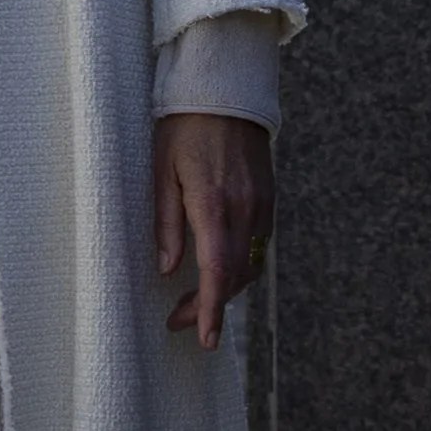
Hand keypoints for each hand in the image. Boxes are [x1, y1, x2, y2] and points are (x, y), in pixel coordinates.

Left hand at [151, 111, 273, 348]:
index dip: (210, 309)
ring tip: (194, 303)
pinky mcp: (269, 199)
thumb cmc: (184, 127)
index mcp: (215, 204)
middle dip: (211, 307)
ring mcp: (262, 205)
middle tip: (179, 322)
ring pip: (250, 265)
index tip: (206, 339)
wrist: (227, 91)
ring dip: (226, 290)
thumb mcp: (162, 171)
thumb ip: (167, 223)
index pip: (217, 271)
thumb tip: (167, 268)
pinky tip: (218, 271)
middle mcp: (246, 210)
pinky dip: (239, 267)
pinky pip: (258, 246)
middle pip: (236, 276)